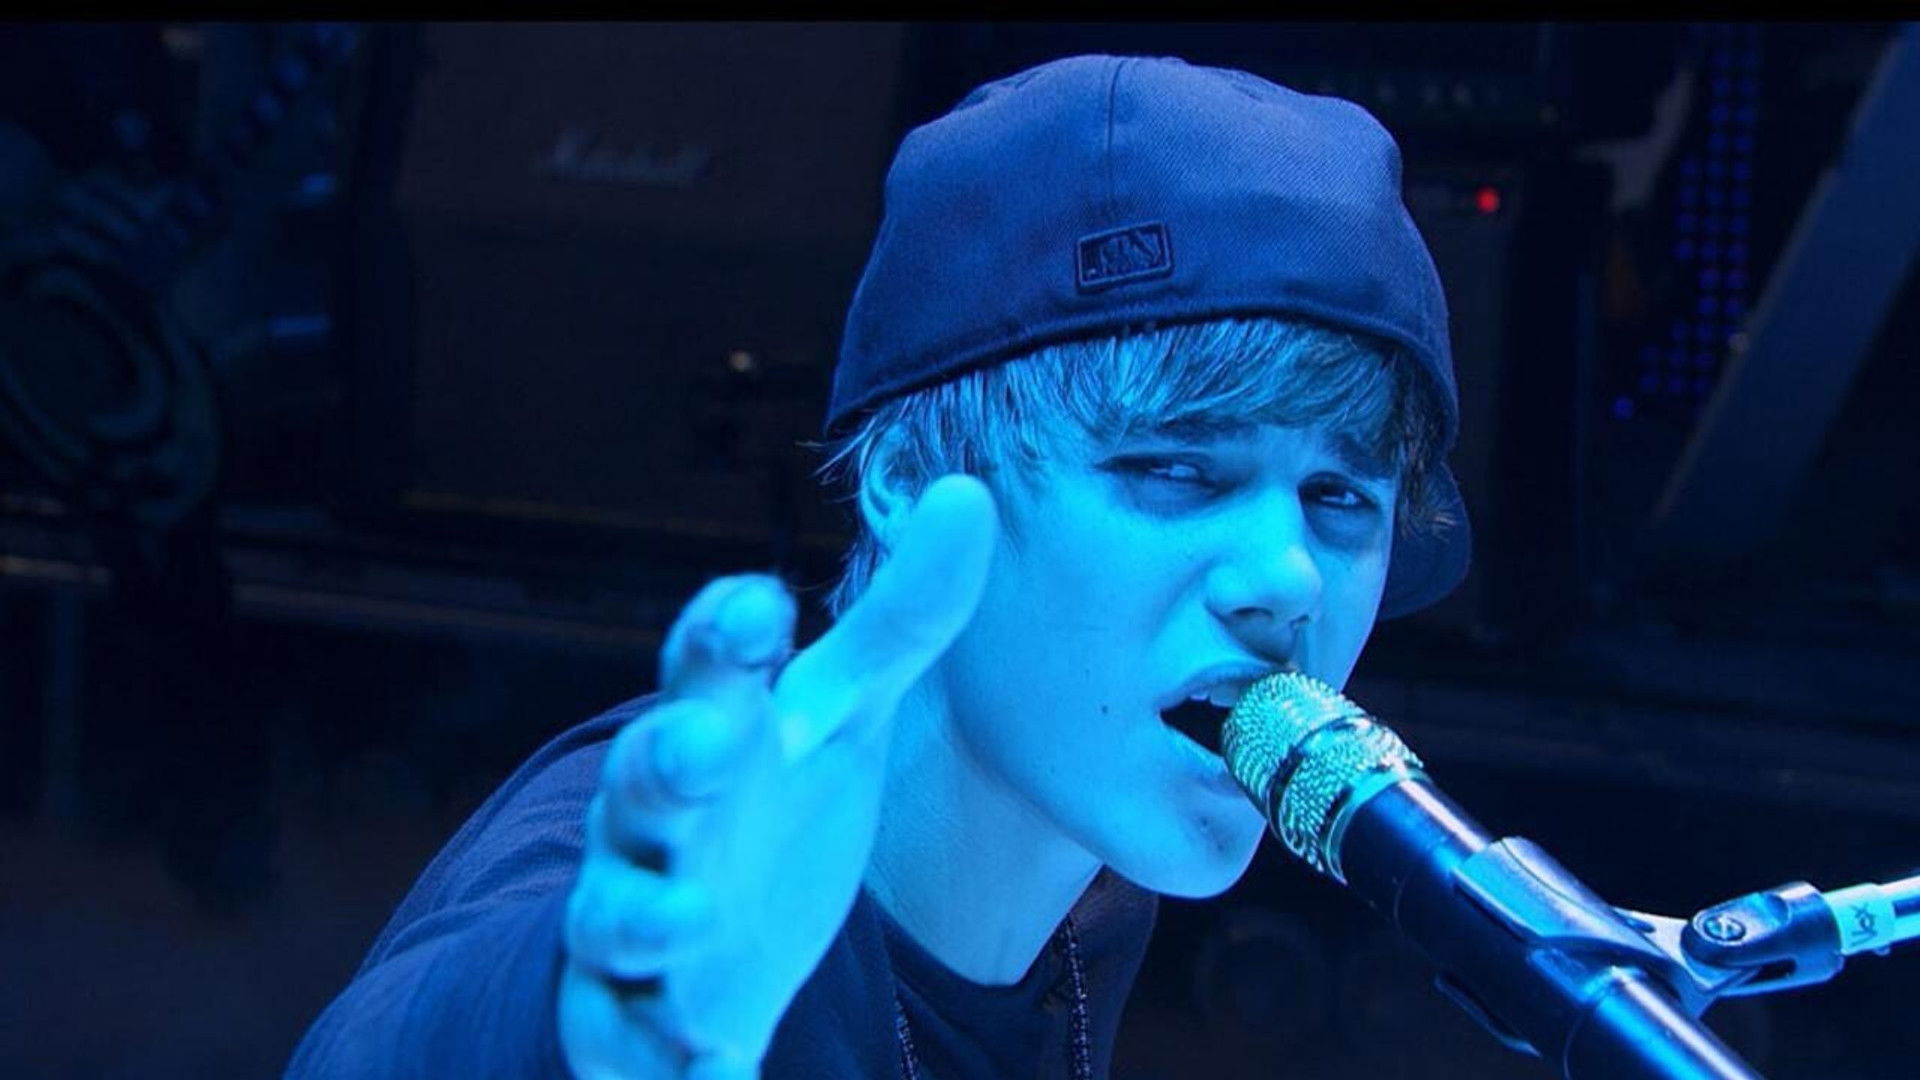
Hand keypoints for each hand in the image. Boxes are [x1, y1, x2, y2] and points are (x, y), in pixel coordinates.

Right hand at [558, 474, 998, 1077]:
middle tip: (704, 747)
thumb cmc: (773, 792)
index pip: (706, 667)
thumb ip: (903, 618)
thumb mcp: (843, 712)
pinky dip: (668, 1063)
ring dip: (648, 919)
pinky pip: (634, 1041)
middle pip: (646, 781)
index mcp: (716, 726)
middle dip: (666, 763)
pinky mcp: (636, 1014)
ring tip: (694, 930)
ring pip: (615, 914)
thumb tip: (970, 493)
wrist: (706, 925)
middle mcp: (662, 818)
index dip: (724, 632)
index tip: (762, 602)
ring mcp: (640, 917)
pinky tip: (714, 1073)